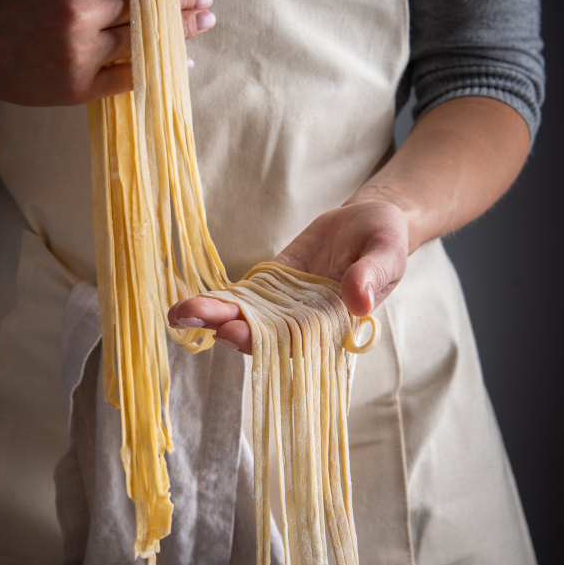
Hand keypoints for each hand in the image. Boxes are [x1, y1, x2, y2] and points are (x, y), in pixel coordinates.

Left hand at [168, 199, 408, 354]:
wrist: (370, 221)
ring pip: (245, 316)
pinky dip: (217, 299)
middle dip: (225, 326)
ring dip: (212, 315)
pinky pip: (241, 296)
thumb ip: (372, 274)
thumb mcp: (386, 251)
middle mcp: (304, 322)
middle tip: (193, 317)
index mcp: (334, 324)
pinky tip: (184, 303)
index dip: (263, 343)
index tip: (235, 334)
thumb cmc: (385, 239)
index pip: (294, 343)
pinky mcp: (270, 284)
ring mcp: (283, 303)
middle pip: (260, 333)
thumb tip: (359, 301)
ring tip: (177, 311)